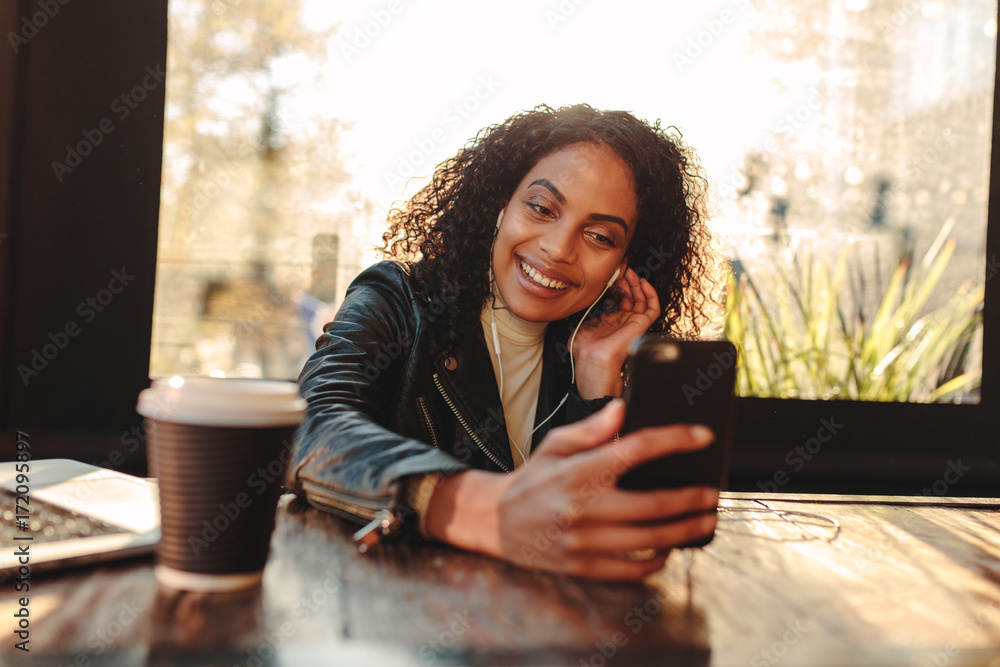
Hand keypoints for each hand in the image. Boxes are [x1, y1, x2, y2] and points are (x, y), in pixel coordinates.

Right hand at [424, 400, 718, 580]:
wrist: (496, 522)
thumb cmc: (532, 479)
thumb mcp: (555, 445)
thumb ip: (591, 428)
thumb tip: (623, 409)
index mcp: (580, 471)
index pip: (637, 449)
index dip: (675, 440)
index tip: (702, 437)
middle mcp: (584, 506)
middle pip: (655, 503)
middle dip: (692, 498)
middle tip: (712, 494)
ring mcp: (585, 540)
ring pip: (650, 539)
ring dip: (685, 531)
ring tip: (705, 521)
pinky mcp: (584, 566)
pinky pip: (632, 569)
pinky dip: (657, 560)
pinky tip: (668, 548)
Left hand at [572, 267, 659, 398]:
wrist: (594, 358)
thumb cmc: (585, 346)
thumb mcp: (582, 321)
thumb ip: (587, 308)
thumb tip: (586, 293)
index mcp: (610, 320)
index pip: (617, 298)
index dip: (616, 285)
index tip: (611, 273)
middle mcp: (623, 321)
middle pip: (630, 296)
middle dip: (626, 281)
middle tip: (621, 269)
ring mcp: (633, 322)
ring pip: (642, 299)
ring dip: (637, 284)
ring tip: (630, 272)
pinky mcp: (642, 324)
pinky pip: (653, 308)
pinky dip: (651, 294)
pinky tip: (643, 282)